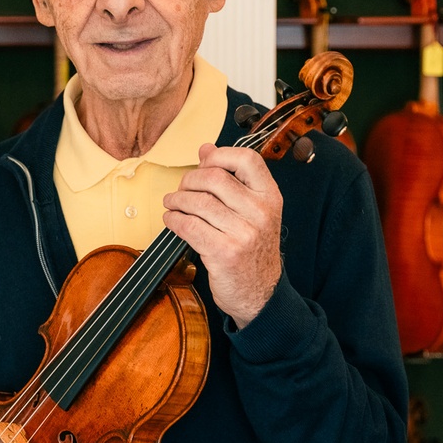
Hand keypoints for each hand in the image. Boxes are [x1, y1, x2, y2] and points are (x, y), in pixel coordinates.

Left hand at [162, 143, 282, 326]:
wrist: (260, 294)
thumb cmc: (253, 251)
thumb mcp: (252, 212)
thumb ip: (232, 179)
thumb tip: (206, 149)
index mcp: (270, 197)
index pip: (247, 159)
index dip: (219, 156)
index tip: (203, 164)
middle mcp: (260, 213)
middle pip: (214, 178)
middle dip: (189, 181)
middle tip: (181, 189)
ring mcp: (244, 233)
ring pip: (198, 202)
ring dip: (176, 200)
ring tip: (172, 204)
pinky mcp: (224, 252)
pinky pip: (189, 226)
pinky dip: (174, 220)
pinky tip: (172, 220)